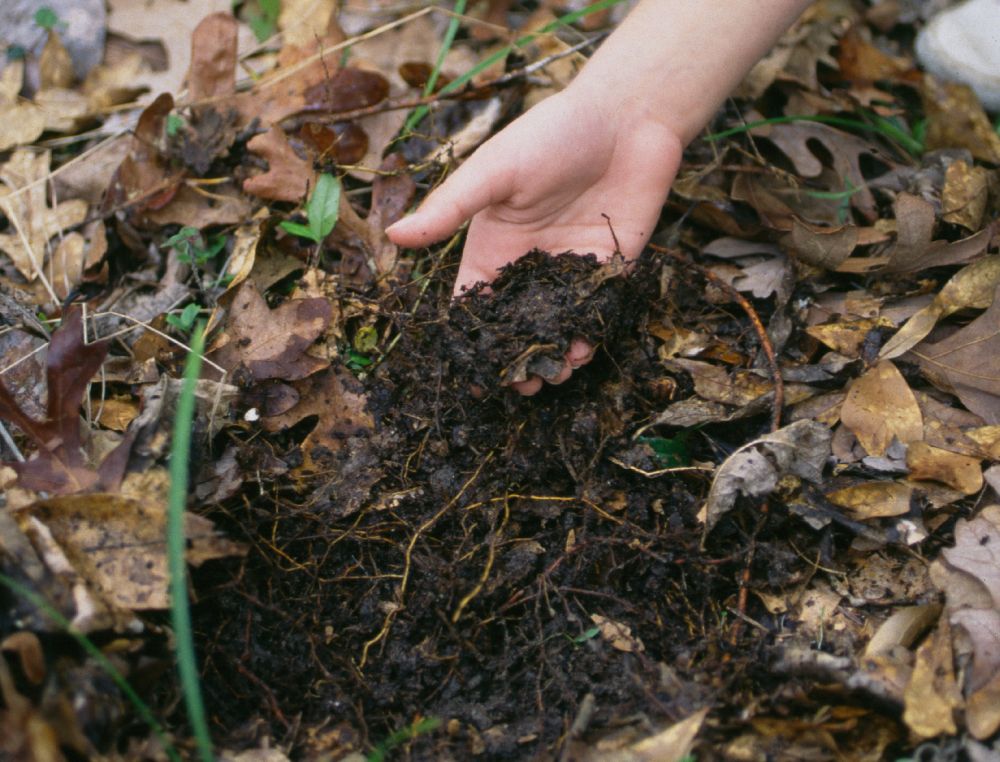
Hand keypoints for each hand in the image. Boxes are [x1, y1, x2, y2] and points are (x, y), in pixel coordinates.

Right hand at [386, 87, 682, 393]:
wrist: (627, 118)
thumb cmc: (551, 135)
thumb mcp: (494, 172)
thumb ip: (450, 208)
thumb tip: (393, 235)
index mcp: (493, 244)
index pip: (473, 300)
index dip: (469, 334)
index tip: (469, 370)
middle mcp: (529, 263)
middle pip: (515, 324)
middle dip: (516, 358)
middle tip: (519, 386)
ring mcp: (570, 268)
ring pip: (556, 326)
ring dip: (553, 355)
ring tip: (552, 377)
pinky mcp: (611, 268)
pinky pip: (595, 312)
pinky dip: (588, 335)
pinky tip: (581, 351)